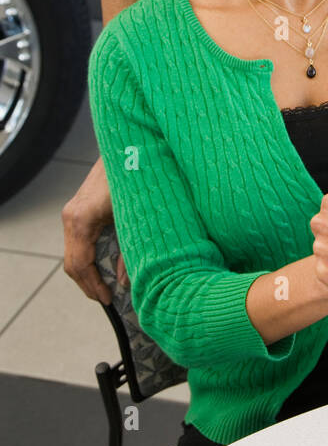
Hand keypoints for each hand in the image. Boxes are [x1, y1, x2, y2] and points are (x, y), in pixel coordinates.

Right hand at [62, 155, 126, 303]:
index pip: (80, 265)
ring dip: (88, 271)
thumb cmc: (137, 178)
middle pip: (72, 263)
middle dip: (88, 284)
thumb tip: (126, 281)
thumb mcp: (137, 218)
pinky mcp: (79, 206)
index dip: (93, 286)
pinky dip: (89, 255)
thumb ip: (131, 251)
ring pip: (73, 252)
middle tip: (108, 299)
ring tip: (107, 286)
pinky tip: (104, 264)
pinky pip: (78, 239)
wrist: (130, 145)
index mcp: (81, 220)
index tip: (109, 301)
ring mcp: (72, 210)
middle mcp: (71, 216)